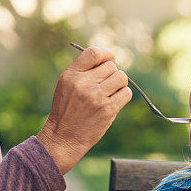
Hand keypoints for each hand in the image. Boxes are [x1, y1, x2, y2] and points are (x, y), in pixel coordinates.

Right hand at [37, 46, 131, 173]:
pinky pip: (126, 93)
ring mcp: (96, 96)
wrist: (63, 138)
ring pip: (121, 77)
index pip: (94, 52)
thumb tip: (110, 58)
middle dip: (111, 74)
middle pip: (111, 66)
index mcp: (71, 75)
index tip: (110, 59)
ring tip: (109, 93)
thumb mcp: (66, 85)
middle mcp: (83, 83)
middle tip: (105, 86)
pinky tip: (113, 102)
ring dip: (119, 84)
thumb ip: (84, 70)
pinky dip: (123, 96)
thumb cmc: (67, 110)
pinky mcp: (107, 109)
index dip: (106, 53)